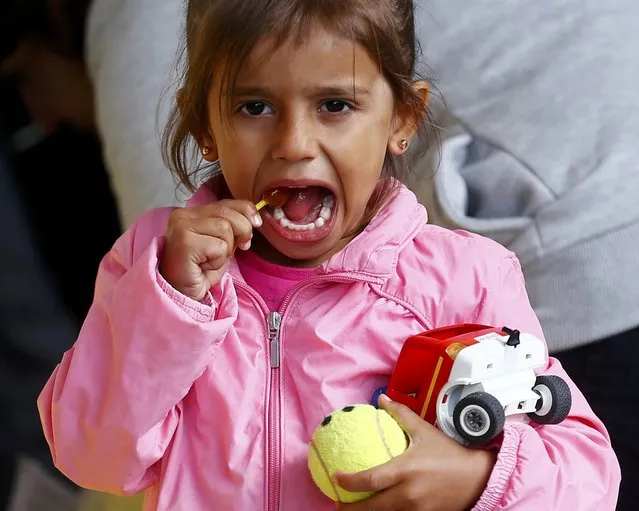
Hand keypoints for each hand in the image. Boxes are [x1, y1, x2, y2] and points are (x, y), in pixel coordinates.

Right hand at [160, 200, 261, 300]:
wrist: (183, 293)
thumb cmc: (201, 269)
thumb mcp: (222, 242)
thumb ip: (233, 227)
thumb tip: (254, 219)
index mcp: (192, 213)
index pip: (225, 203)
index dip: (246, 210)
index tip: (257, 223)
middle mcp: (183, 215)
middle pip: (227, 213)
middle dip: (242, 230)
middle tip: (241, 247)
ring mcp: (181, 227)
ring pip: (224, 228)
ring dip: (226, 250)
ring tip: (211, 259)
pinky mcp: (184, 242)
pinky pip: (218, 246)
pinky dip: (218, 260)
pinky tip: (204, 266)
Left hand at [335, 395, 496, 510]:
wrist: (479, 478)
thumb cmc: (451, 454)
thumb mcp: (424, 431)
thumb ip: (401, 414)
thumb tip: (382, 399)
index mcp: (406, 470)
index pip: (370, 479)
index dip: (349, 481)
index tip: (336, 478)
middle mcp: (409, 493)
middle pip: (372, 507)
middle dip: (351, 508)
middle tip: (338, 503)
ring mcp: (417, 509)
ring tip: (354, 508)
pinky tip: (379, 510)